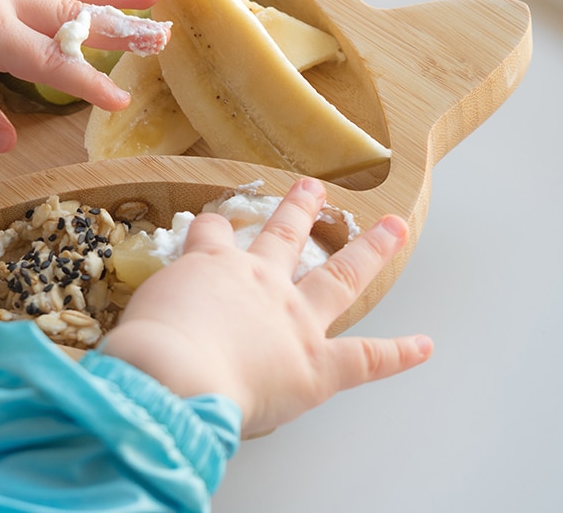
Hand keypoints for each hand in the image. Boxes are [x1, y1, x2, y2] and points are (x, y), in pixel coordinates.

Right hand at [101, 177, 432, 437]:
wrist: (174, 374)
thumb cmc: (146, 350)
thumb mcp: (138, 318)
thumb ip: (150, 321)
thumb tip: (139, 344)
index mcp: (212, 268)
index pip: (212, 236)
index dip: (212, 228)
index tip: (211, 223)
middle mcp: (260, 283)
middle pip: (285, 235)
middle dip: (300, 209)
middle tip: (313, 187)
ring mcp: (295, 320)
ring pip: (340, 275)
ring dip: (369, 250)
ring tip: (390, 227)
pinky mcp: (319, 365)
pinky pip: (367, 358)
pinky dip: (398, 354)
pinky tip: (424, 346)